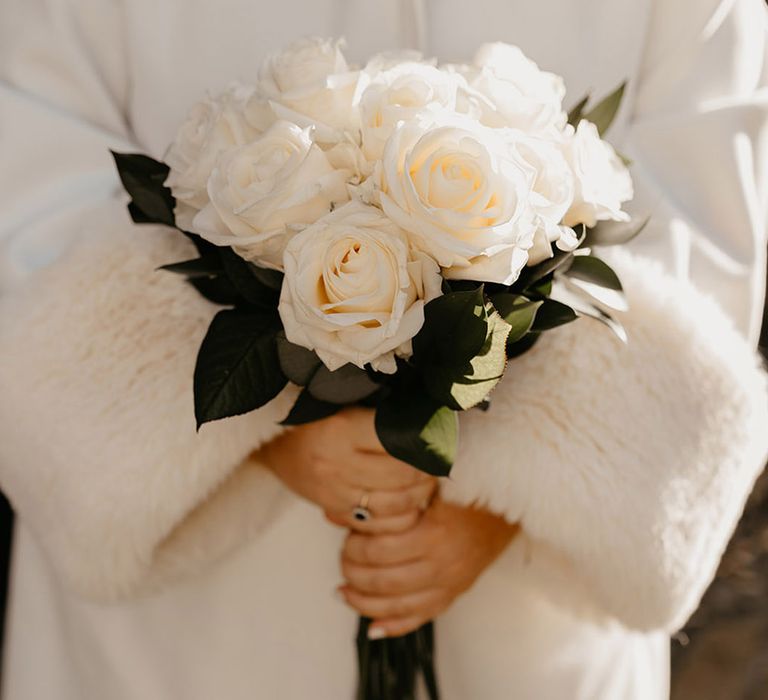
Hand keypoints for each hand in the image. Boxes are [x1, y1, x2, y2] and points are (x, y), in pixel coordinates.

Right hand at [259, 408, 435, 532]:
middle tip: (437, 464)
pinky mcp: (336, 511)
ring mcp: (335, 491)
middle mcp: (337, 462)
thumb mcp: (347, 405)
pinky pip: (381, 524)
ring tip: (427, 484)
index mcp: (343, 427)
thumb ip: (384, 414)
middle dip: (428, 471)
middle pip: (403, 475)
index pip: (400, 442)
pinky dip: (402, 516)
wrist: (277, 445)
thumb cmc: (319, 417)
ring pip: (396, 504)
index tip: (438, 440)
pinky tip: (408, 503)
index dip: (426, 443)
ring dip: (420, 496)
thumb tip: (431, 419)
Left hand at [339, 496, 518, 637]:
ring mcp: (449, 584)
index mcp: (434, 533)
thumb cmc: (465, 487)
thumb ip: (387, 496)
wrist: (509, 504)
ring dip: (363, 602)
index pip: (379, 550)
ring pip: (397, 606)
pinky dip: (393, 626)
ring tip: (344, 590)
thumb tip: (335, 508)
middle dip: (353, 572)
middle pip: (383, 580)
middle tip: (342, 559)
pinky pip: (420, 619)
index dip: (354, 545)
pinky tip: (371, 626)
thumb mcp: (426, 482)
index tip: (345, 534)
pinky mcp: (454, 594)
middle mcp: (442, 564)